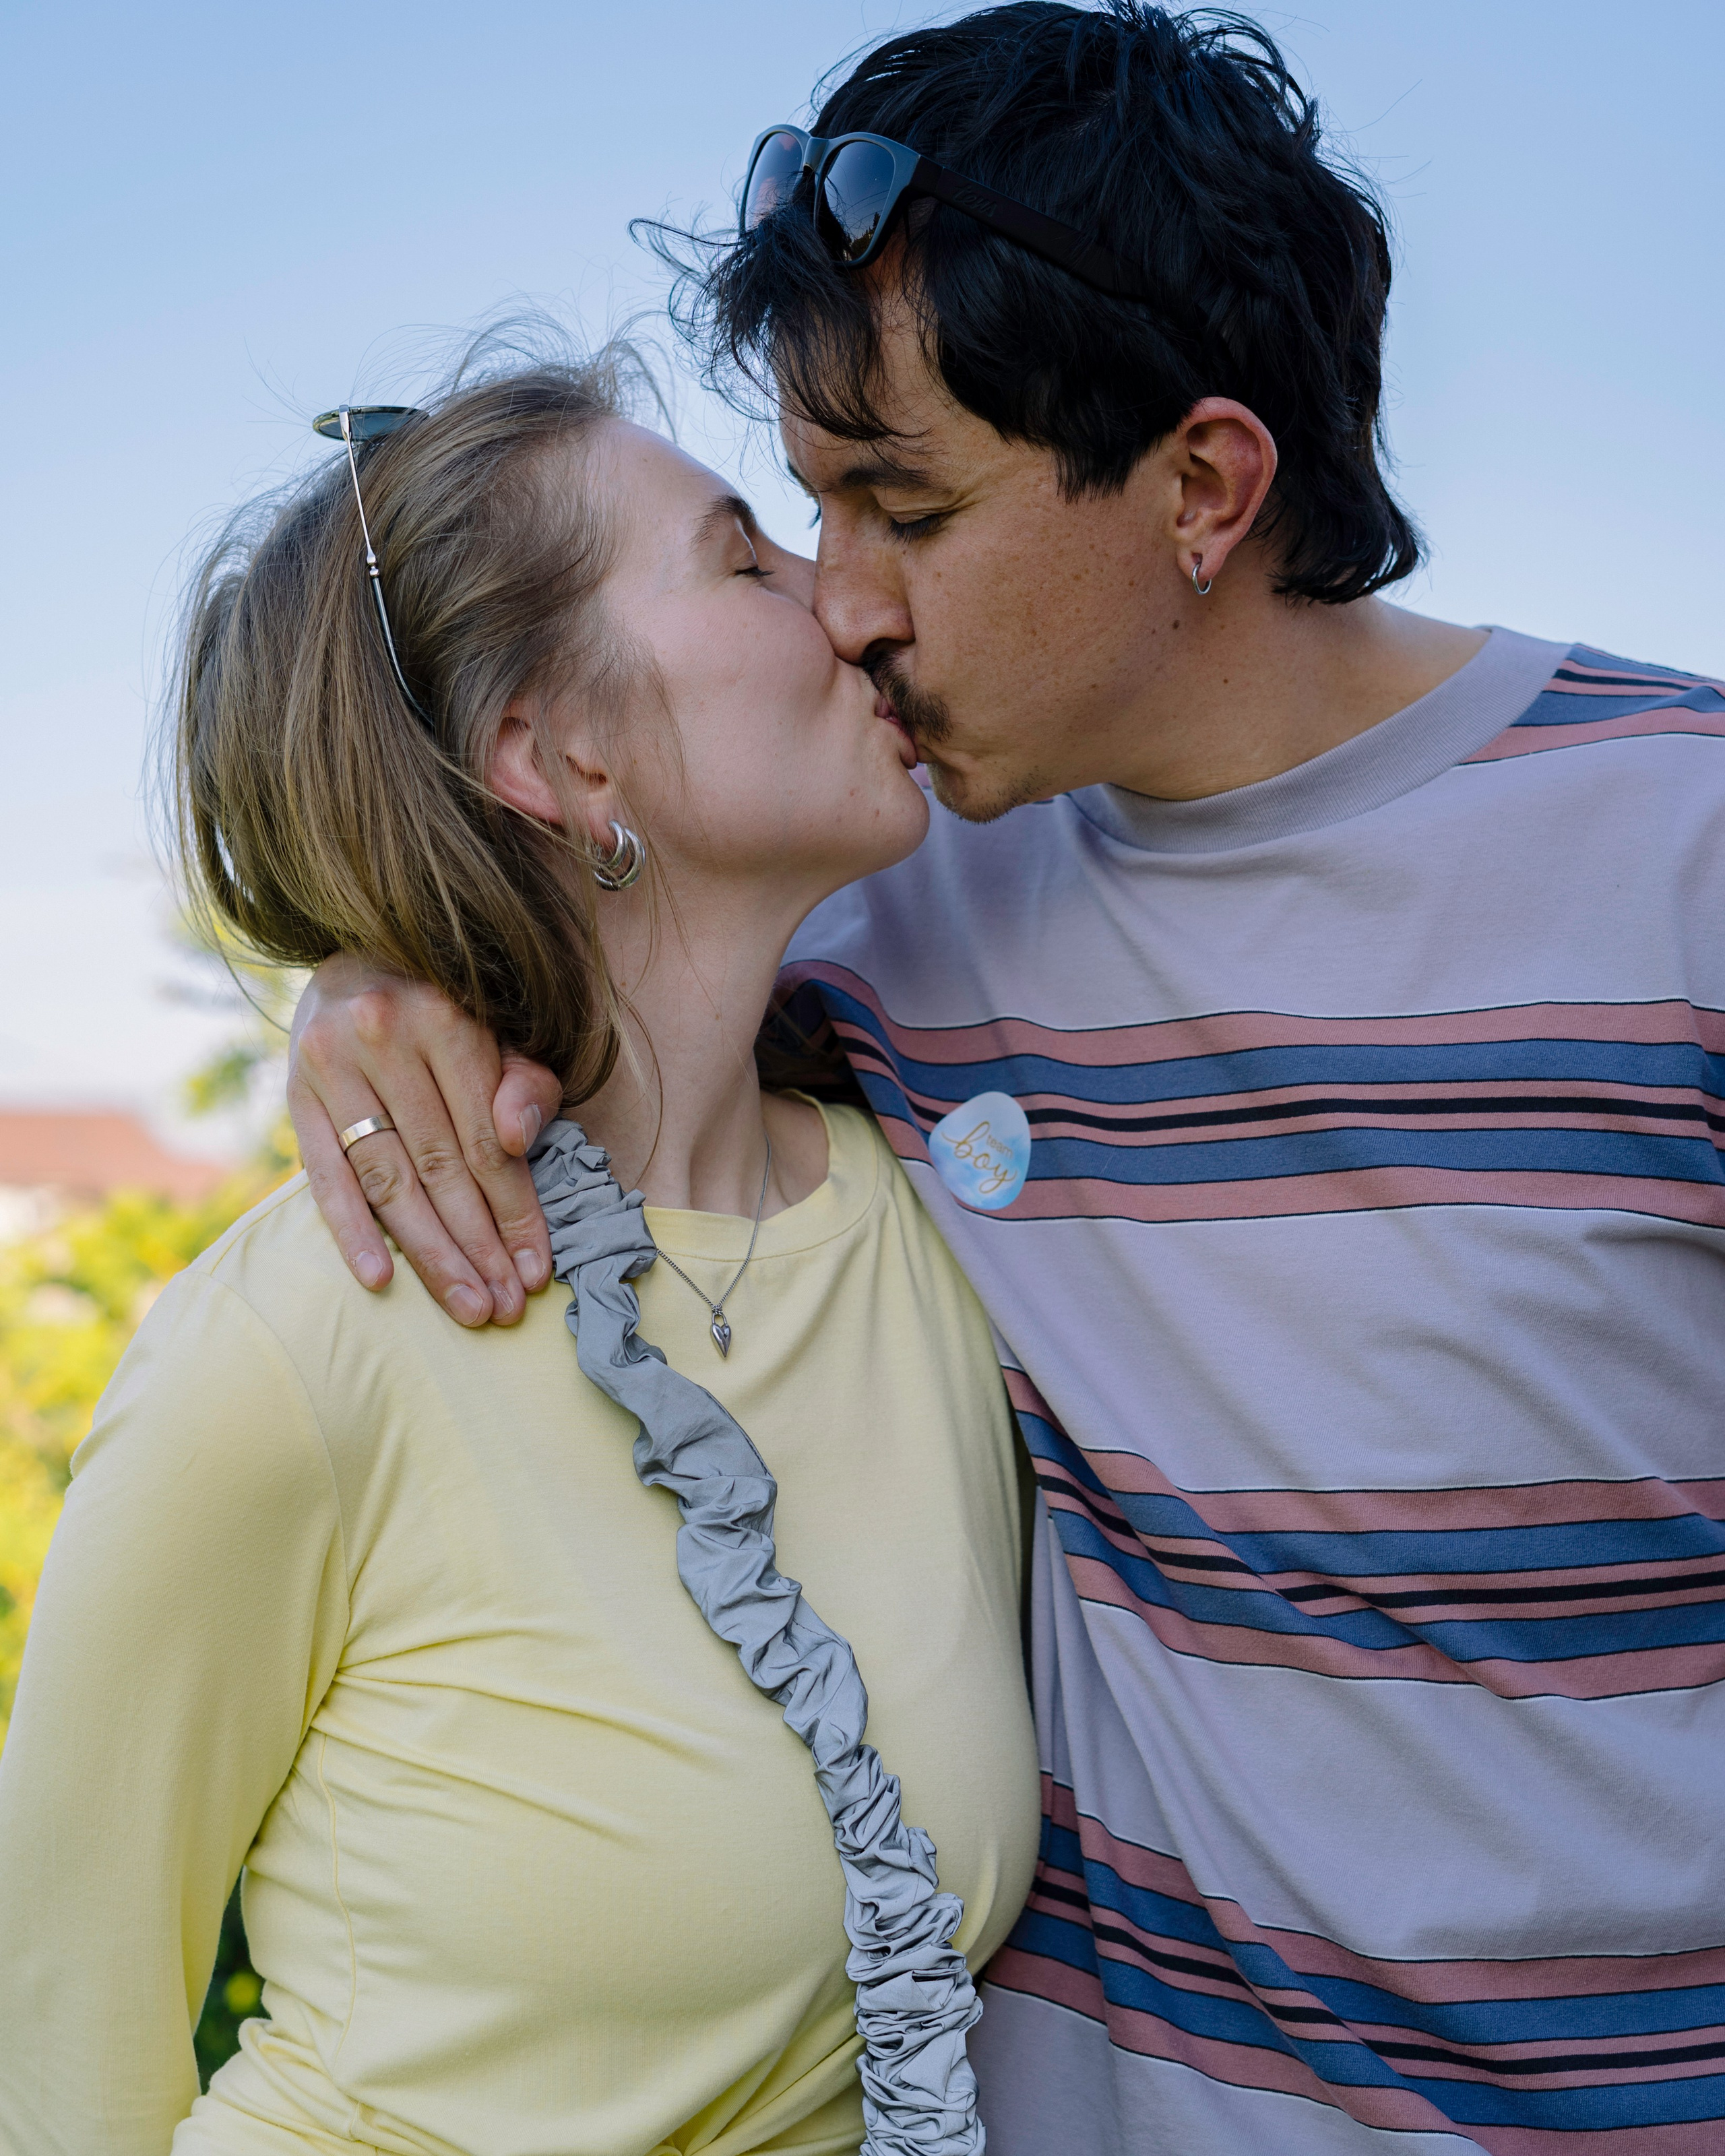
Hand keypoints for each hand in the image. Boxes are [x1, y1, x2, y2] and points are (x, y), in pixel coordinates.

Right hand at [288, 957, 562, 1325]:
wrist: (361, 959)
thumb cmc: (449, 1013)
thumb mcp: (502, 1034)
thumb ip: (524, 1084)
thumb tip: (517, 1141)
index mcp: (446, 1019)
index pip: (486, 1141)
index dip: (515, 1213)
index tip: (537, 1271)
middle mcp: (384, 1038)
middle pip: (438, 1168)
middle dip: (476, 1247)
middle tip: (503, 1308)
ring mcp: (332, 1067)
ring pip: (388, 1180)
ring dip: (428, 1252)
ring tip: (464, 1305)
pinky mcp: (295, 1095)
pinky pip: (325, 1176)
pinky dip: (351, 1231)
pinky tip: (379, 1280)